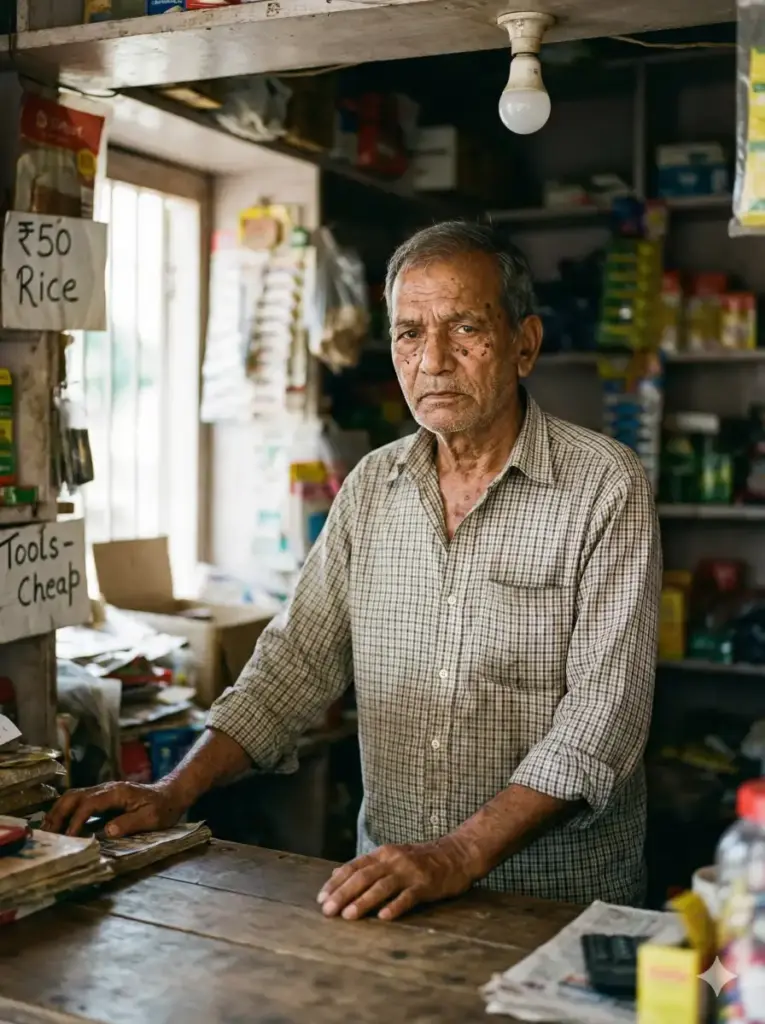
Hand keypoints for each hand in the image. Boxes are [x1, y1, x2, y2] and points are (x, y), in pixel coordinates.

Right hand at [43, 780, 186, 837]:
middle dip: (59, 814)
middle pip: (74, 796)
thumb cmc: (163, 808)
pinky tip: (59, 825)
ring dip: (58, 811)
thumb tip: (107, 830)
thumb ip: (130, 822)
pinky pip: (79, 802)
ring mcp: (103, 791)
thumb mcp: (152, 818)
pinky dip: (65, 812)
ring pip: (73, 796)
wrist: (170, 795)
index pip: (89, 804)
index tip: (69, 838)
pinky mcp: (102, 798)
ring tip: (48, 830)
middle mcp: (106, 788)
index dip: (76, 820)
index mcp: (117, 792)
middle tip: (48, 834)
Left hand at [317, 835, 479, 921]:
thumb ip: (366, 866)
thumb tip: (335, 875)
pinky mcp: (425, 885)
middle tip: (328, 911)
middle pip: (363, 876)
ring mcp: (409, 872)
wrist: (456, 854)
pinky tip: (383, 917)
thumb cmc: (421, 860)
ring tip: (348, 916)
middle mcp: (393, 860)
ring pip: (382, 886)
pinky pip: (408, 897)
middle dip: (343, 894)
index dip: (336, 883)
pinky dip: (395, 906)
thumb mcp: (391, 857)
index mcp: (382, 853)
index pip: (354, 867)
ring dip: (363, 901)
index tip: (321, 898)